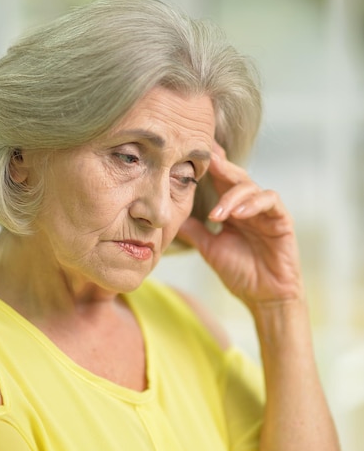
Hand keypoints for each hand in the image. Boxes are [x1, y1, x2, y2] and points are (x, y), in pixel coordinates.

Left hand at [178, 143, 303, 308]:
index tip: (193, 153)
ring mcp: (267, 211)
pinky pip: (270, 201)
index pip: (221, 180)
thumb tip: (168, 218)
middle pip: (236, 176)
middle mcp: (250, 206)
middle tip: (205, 159)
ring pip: (251, 187)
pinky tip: (238, 214)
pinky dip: (254, 204)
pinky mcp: (282, 220)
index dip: (210, 165)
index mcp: (233, 209)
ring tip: (216, 212)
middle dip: (220, 166)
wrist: (264, 297)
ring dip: (232, 196)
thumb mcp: (209, 248)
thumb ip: (193, 231)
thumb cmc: (240, 273)